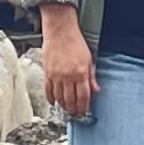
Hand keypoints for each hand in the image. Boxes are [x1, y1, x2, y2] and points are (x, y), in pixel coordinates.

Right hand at [40, 2, 95, 120]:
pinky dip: (51, 99)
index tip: (84, 112)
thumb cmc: (75, 42)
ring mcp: (56, 76)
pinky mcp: (47, 73)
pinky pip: (48, 90)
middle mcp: (68, 76)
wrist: (60, 30)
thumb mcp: (88, 59)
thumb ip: (91, 76)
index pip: (83, 96)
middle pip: (71, 100)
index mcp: (81, 73)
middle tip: (75, 114)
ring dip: (63, 106)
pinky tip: (54, 102)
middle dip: (74, 109)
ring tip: (66, 110)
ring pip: (59, 97)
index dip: (84, 106)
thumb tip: (96, 90)